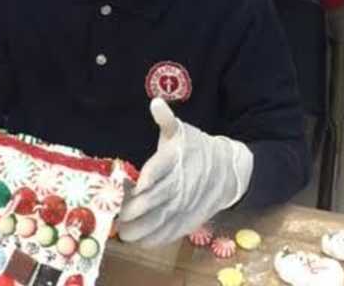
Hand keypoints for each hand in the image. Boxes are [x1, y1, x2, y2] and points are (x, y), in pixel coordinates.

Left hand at [117, 99, 253, 246]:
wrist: (228, 170)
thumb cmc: (196, 147)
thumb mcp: (181, 130)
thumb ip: (165, 119)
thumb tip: (155, 102)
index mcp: (176, 158)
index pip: (157, 169)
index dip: (143, 180)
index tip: (126, 186)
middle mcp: (181, 183)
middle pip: (155, 199)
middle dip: (134, 209)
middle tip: (115, 212)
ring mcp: (186, 204)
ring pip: (161, 220)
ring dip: (140, 229)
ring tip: (122, 232)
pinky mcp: (190, 219)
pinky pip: (171, 232)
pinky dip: (155, 238)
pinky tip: (139, 240)